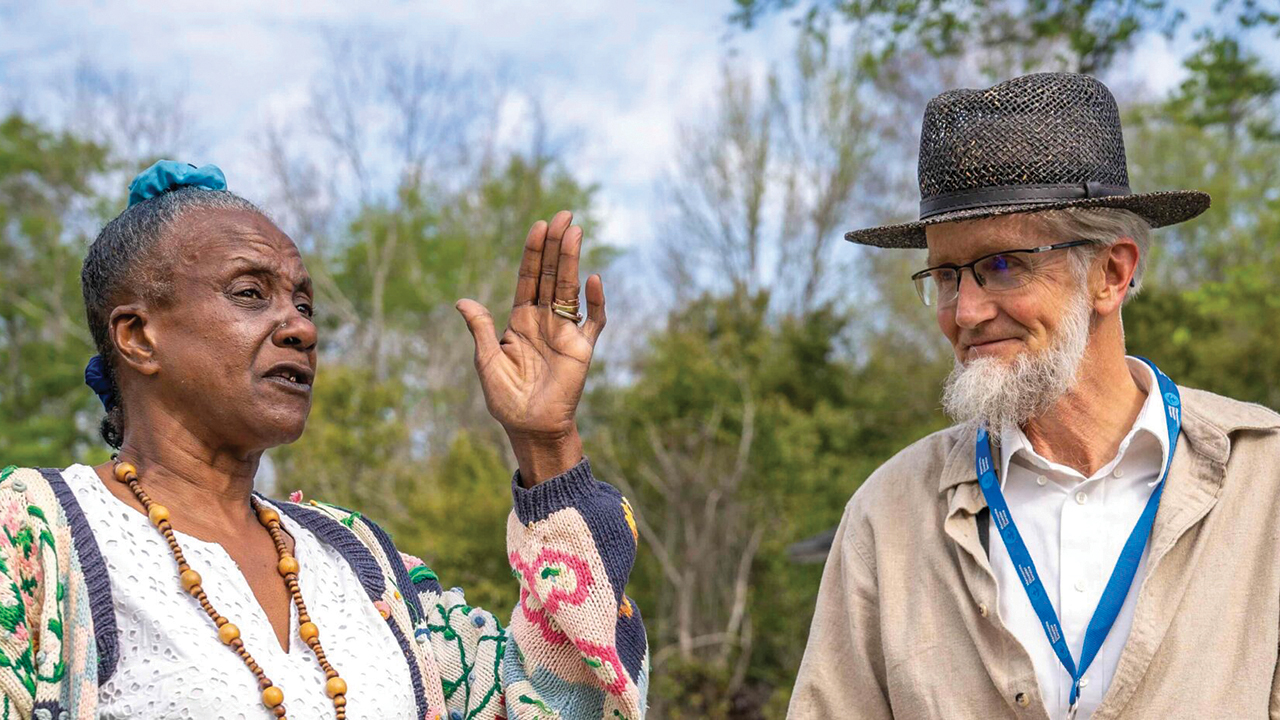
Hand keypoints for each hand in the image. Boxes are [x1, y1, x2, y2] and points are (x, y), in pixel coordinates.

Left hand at [456, 211, 605, 483]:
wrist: (530, 428)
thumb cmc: (506, 399)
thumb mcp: (486, 361)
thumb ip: (480, 328)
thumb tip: (462, 301)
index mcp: (519, 321)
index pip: (528, 278)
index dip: (533, 252)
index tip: (538, 225)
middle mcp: (544, 320)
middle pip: (550, 274)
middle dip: (556, 245)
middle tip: (564, 215)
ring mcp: (565, 332)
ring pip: (569, 288)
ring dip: (572, 260)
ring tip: (575, 232)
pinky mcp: (582, 349)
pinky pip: (594, 321)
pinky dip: (595, 302)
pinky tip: (593, 280)